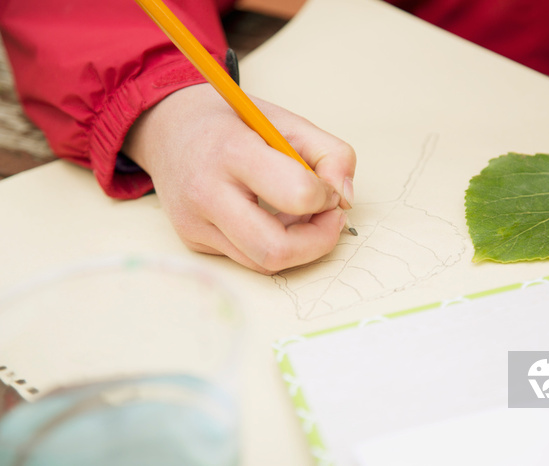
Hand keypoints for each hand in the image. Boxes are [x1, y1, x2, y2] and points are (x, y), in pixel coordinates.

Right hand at [122, 84, 355, 273]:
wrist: (168, 129)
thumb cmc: (233, 123)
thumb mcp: (287, 121)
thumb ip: (332, 153)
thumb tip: (346, 200)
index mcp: (233, 151)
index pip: (297, 194)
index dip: (326, 197)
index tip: (328, 187)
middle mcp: (207, 193)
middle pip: (277, 250)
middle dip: (319, 242)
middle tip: (329, 219)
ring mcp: (195, 223)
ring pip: (264, 263)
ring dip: (299, 247)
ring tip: (301, 216)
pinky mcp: (193, 241)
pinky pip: (247, 259)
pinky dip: (273, 245)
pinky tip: (273, 219)